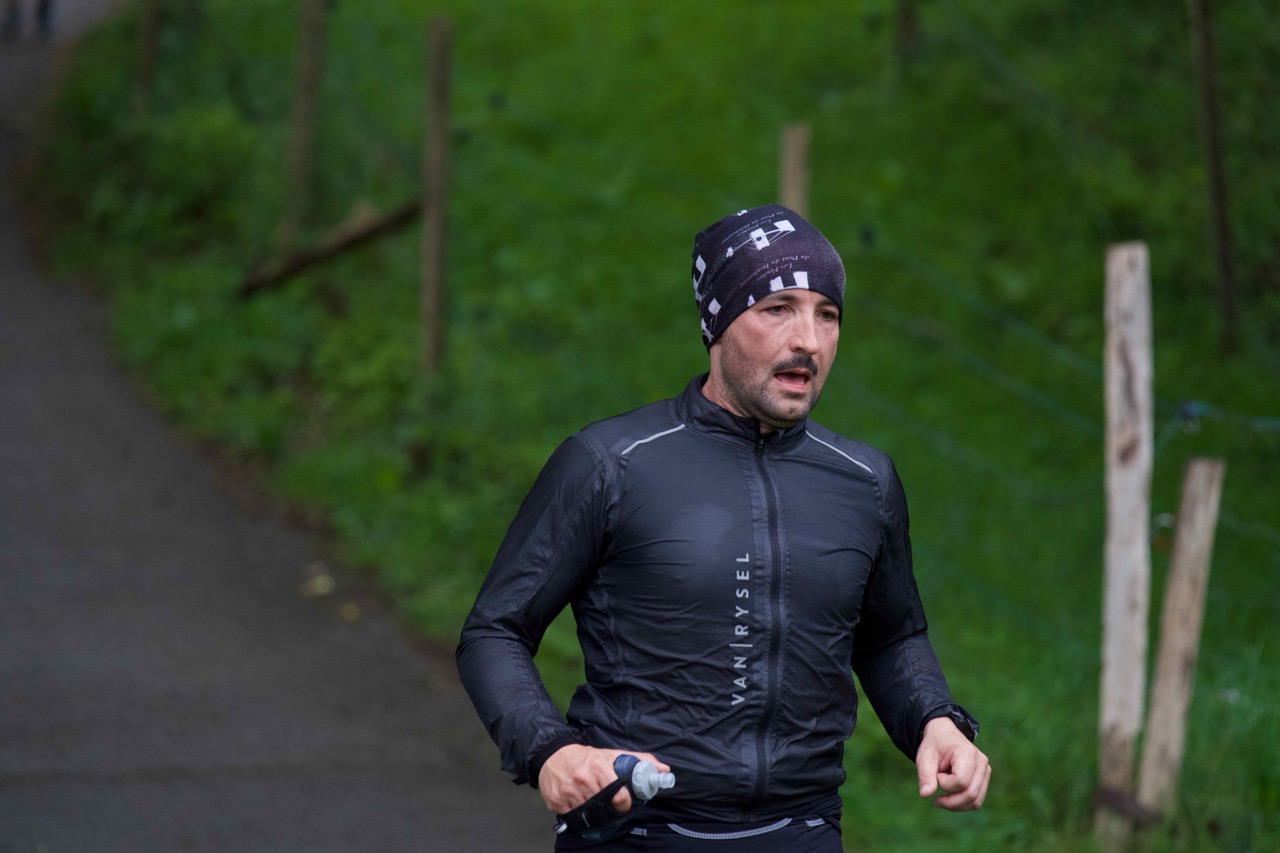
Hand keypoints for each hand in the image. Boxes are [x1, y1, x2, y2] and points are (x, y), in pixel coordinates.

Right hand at [537, 744, 669, 814]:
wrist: (553, 755)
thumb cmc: (586, 757)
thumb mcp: (611, 755)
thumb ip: (639, 761)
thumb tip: (664, 769)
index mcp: (599, 767)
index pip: (619, 796)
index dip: (624, 802)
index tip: (624, 802)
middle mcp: (583, 779)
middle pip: (604, 807)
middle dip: (609, 808)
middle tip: (608, 804)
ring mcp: (569, 792)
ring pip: (589, 814)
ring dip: (593, 811)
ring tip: (592, 801)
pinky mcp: (557, 802)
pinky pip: (573, 816)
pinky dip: (577, 813)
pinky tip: (578, 802)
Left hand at [915, 716, 990, 810]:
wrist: (944, 735)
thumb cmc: (934, 746)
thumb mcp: (924, 756)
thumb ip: (925, 775)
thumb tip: (924, 794)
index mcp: (967, 753)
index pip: (961, 781)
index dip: (944, 784)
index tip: (936, 774)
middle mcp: (981, 762)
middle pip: (971, 794)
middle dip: (950, 802)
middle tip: (935, 800)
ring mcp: (985, 771)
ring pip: (976, 801)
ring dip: (956, 806)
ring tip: (941, 800)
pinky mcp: (984, 779)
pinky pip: (977, 800)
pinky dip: (962, 804)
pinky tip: (949, 799)